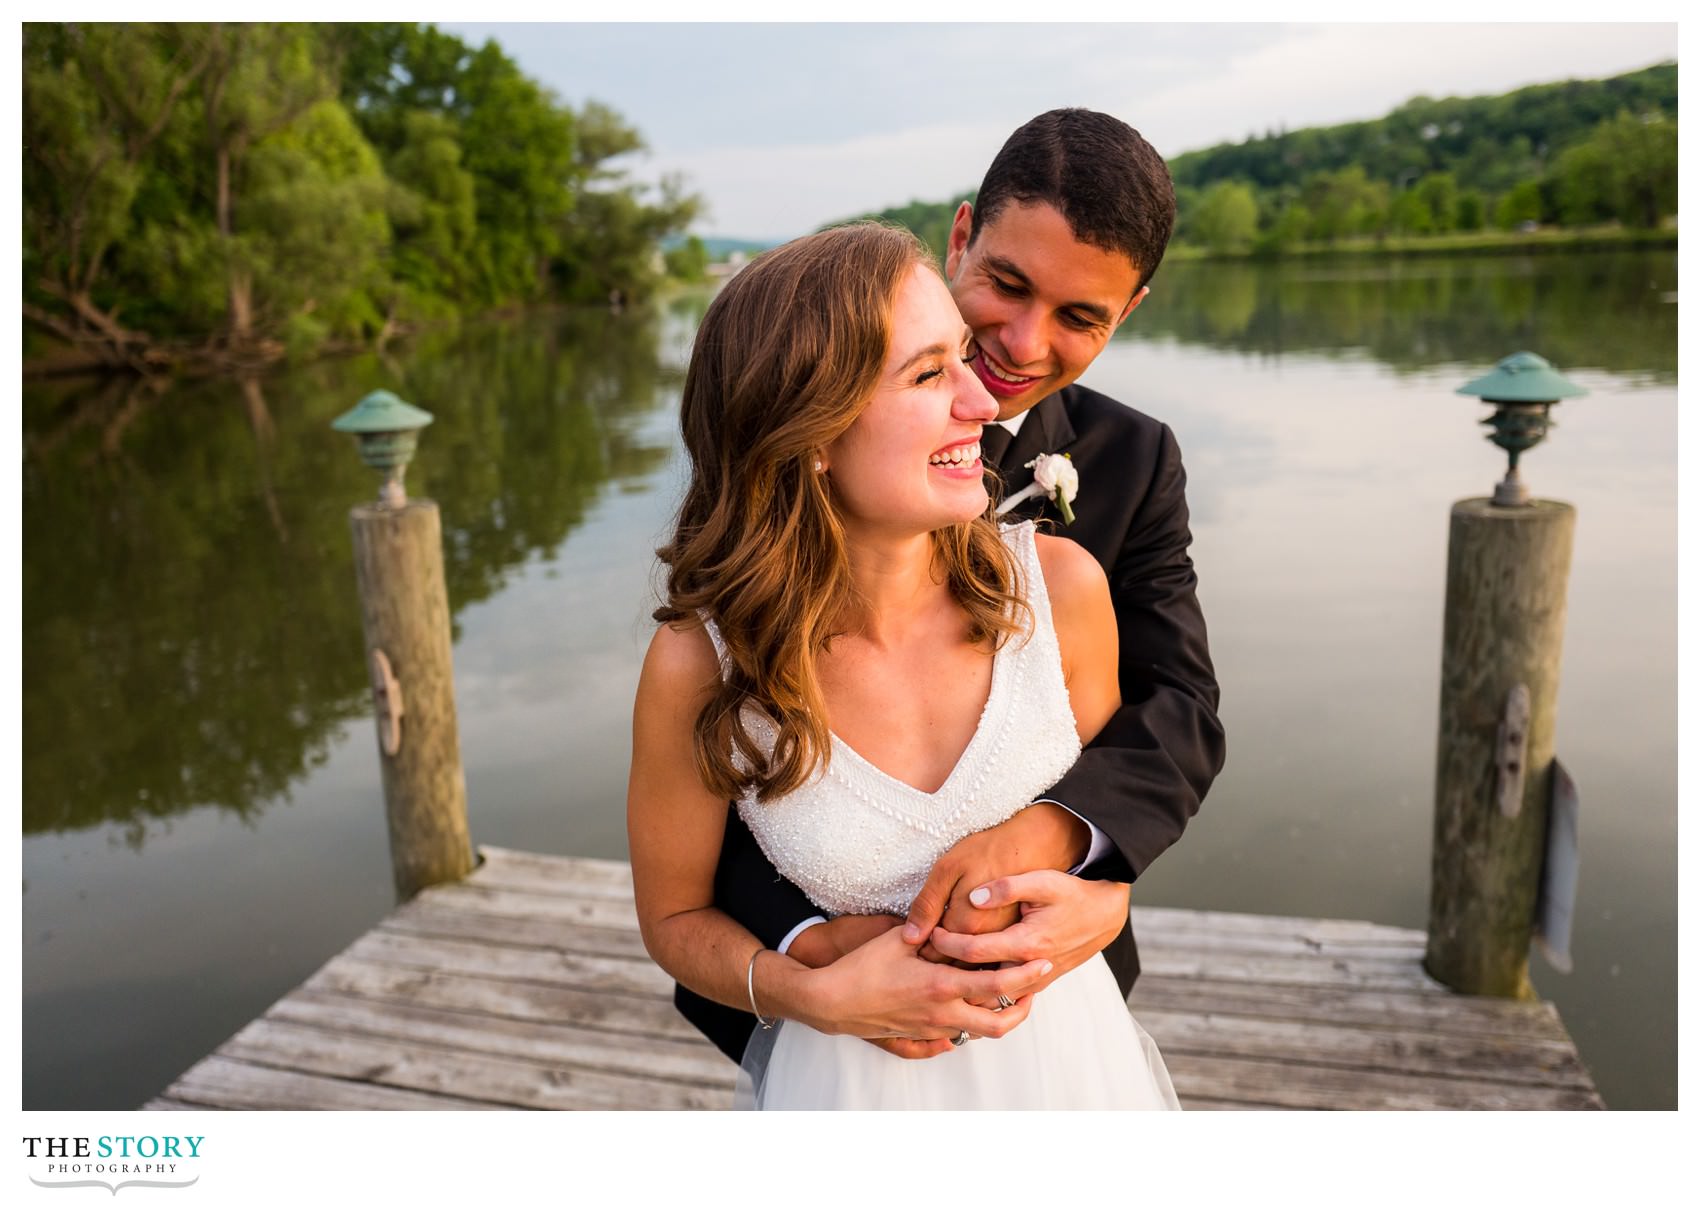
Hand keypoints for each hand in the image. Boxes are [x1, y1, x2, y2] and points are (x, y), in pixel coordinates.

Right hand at [784, 923, 1051, 1043]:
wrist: (832, 1002)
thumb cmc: (863, 967)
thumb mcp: (899, 939)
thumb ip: (930, 931)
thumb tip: (955, 921)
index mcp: (942, 986)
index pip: (998, 987)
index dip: (1026, 977)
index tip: (1044, 963)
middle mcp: (942, 1013)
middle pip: (1000, 1023)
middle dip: (1024, 1007)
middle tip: (1035, 987)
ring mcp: (932, 1029)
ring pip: (980, 1032)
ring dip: (1000, 1016)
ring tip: (1010, 995)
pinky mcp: (919, 1036)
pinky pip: (955, 1036)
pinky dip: (971, 1024)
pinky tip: (972, 1008)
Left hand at [922, 869, 1131, 993]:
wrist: (1103, 915)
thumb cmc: (1071, 893)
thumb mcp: (1042, 880)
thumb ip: (1007, 887)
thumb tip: (975, 896)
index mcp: (1026, 942)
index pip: (973, 950)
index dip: (945, 943)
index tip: (927, 934)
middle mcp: (1030, 967)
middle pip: (977, 980)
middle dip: (947, 972)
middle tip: (923, 961)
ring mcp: (1035, 979)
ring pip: (991, 994)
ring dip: (964, 986)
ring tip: (936, 974)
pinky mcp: (1038, 983)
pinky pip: (1005, 995)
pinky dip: (983, 990)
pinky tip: (964, 980)